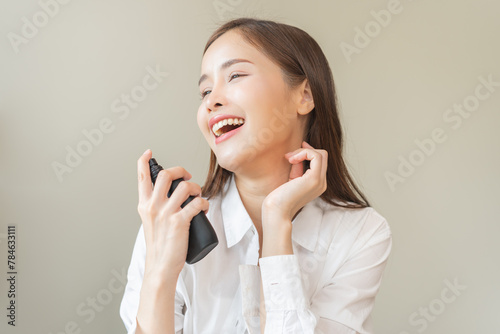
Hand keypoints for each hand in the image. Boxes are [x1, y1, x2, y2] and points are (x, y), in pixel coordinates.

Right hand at [137, 149, 208, 279]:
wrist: (160, 266)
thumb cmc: (158, 246)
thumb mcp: (150, 222)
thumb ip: (155, 208)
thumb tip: (169, 196)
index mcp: (144, 205)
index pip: (142, 178)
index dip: (144, 161)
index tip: (149, 153)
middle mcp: (153, 206)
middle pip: (167, 175)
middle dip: (181, 170)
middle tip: (187, 177)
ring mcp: (166, 213)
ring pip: (185, 187)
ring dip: (196, 188)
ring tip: (198, 196)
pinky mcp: (179, 222)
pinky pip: (197, 203)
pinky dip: (204, 203)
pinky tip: (204, 209)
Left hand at [263, 141, 327, 222]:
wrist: (276, 210)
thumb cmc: (280, 197)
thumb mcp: (292, 178)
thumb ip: (298, 167)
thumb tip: (300, 153)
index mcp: (317, 184)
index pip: (320, 161)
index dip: (308, 152)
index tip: (293, 154)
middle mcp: (322, 183)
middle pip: (323, 155)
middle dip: (305, 150)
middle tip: (289, 157)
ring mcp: (320, 181)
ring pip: (321, 154)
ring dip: (304, 151)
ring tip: (289, 158)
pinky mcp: (314, 179)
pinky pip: (316, 156)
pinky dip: (304, 152)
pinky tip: (291, 160)